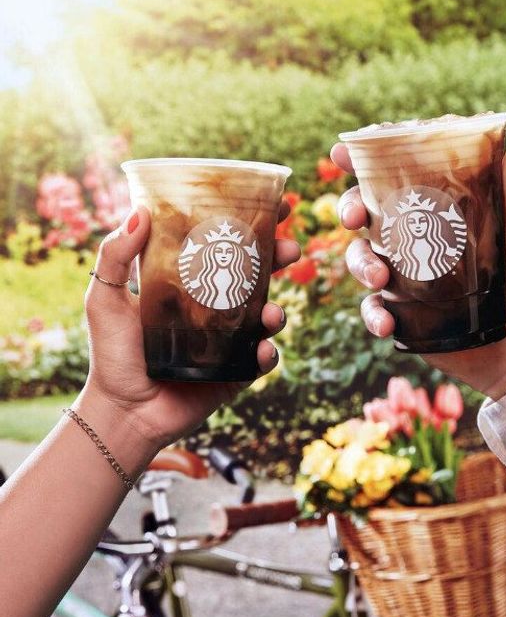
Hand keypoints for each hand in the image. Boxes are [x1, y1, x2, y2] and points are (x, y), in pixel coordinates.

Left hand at [80, 205, 299, 457]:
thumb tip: (139, 212)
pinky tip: (261, 350)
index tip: (277, 205)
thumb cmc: (112, 354)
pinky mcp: (238, 371)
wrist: (124, 411)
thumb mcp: (104, 299)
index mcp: (191, 282)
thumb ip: (115, 257)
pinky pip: (263, 359)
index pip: (225, 245)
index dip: (252, 224)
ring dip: (277, 311)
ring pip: (269, 315)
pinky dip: (268, 353)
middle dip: (281, 259)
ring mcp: (231, 338)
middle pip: (259, 274)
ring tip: (271, 314)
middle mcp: (216, 305)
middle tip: (290, 250)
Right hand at [329, 139, 505, 398]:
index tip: (343, 153)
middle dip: (350, 208)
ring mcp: (404, 274)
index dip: (363, 160)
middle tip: (356, 218)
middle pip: (366, 211)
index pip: (397, 176)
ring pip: (361, 257)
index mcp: (440, 211)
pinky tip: (387, 326)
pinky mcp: (401, 312)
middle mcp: (416, 237)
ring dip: (360, 264)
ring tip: (380, 281)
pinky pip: (372, 307)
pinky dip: (372, 315)